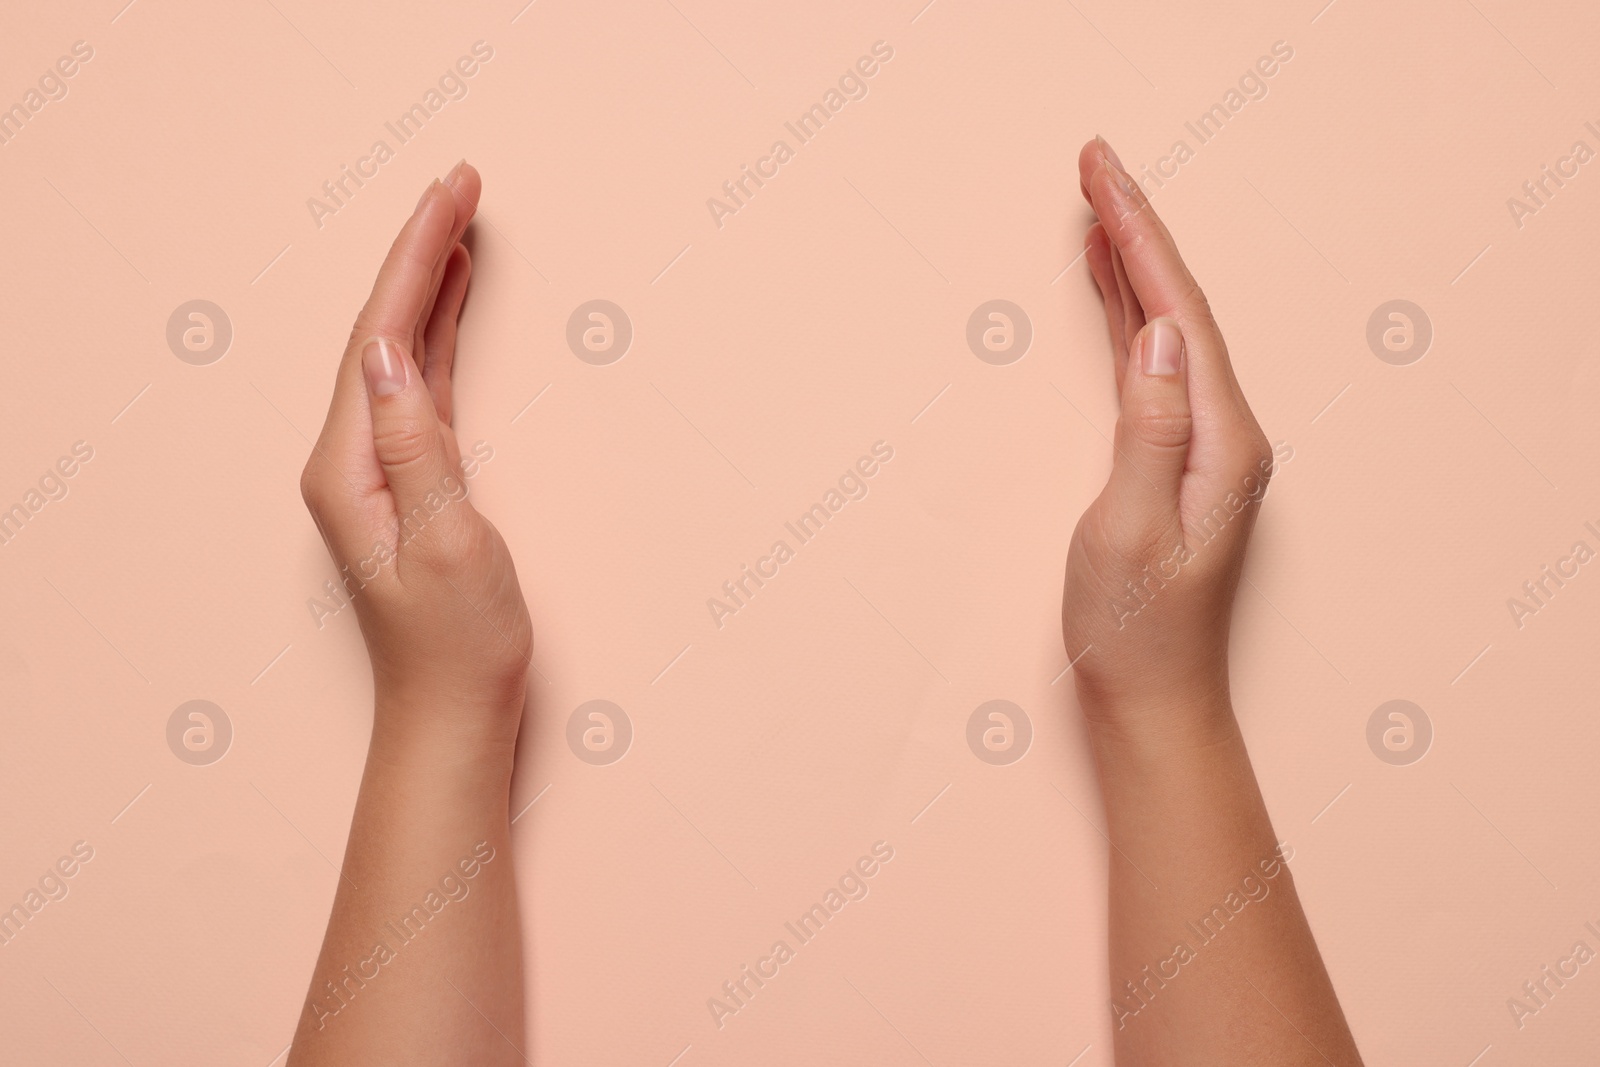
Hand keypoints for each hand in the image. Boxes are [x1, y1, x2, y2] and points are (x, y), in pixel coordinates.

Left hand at [299, 163, 532, 734]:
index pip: (376, 335)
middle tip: (462, 182)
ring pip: (398, 350)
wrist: (453, 711)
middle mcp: (352, 458)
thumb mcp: (446, 540)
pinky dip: (435, 336)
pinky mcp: (410, 479)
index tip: (452, 194)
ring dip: (427, 284)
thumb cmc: (456, 641)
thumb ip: (415, 442)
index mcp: (350, 466)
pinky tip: (449, 306)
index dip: (415, 257)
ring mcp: (377, 467)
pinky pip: (417, 386)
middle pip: (380, 328)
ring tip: (459, 223)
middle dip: (420, 251)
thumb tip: (384, 351)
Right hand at [1062, 138, 1283, 729]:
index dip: (1139, 236)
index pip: (1182, 312)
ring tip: (1096, 207)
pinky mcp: (1180, 460)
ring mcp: (1207, 445)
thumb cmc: (1136, 631)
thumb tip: (1162, 336)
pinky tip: (1113, 294)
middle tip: (1092, 162)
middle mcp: (1227, 433)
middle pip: (1182, 305)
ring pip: (1169, 328)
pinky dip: (1131, 318)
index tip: (1100, 174)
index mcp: (1223, 441)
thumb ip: (1150, 430)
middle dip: (1135, 229)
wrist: (1154, 700)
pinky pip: (1156, 366)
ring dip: (1133, 265)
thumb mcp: (1130, 531)